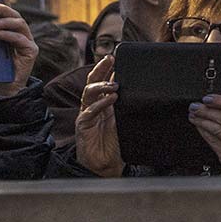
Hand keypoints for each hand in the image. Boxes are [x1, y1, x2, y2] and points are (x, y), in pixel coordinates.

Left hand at [0, 2, 35, 95]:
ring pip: (21, 24)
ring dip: (4, 22)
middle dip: (3, 10)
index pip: (9, 14)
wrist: (1, 90)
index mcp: (13, 32)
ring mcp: (29, 43)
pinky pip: (20, 39)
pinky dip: (6, 35)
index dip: (0, 7)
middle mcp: (23, 35)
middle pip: (16, 16)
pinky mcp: (31, 52)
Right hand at [73, 53, 123, 176]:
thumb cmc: (115, 142)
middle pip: (92, 82)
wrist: (106, 164)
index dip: (106, 68)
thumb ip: (126, 105)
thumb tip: (137, 88)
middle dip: (100, 69)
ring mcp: (87, 115)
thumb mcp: (123, 119)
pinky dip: (100, 103)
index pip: (101, 81)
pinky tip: (111, 99)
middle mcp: (93, 106)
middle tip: (110, 59)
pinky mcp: (83, 126)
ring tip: (115, 84)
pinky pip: (89, 111)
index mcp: (102, 103)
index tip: (115, 56)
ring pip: (89, 93)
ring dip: (102, 86)